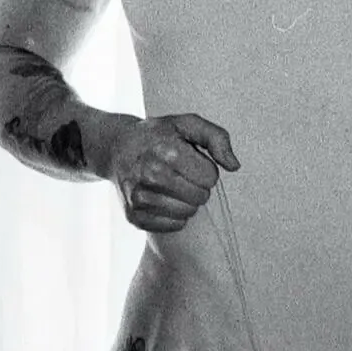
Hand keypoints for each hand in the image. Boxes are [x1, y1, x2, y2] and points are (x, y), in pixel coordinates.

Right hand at [107, 112, 239, 232]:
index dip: (205, 169)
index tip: (192, 161)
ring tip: (174, 185)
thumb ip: (217, 139)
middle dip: (198, 186)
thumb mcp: (188, 124)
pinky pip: (172, 226)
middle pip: (200, 197)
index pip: (210, 177)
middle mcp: (151, 175)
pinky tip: (165, 198)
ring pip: (187, 213)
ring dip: (187, 201)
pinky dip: (174, 215)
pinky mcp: (134, 215)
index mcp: (168, 151)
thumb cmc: (159, 135)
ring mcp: (140, 197)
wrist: (117, 147)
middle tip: (183, 173)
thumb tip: (234, 166)